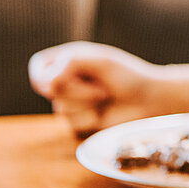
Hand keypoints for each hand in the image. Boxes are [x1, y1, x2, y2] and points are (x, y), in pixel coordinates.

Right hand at [28, 42, 168, 136]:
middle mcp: (66, 83)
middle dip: (79, 91)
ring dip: (88, 105)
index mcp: (67, 62)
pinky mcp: (79, 126)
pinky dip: (91, 120)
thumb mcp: (99, 61)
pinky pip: (73, 126)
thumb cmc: (128, 76)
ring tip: (106, 98)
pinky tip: (104, 114)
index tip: (67, 77)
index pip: (38, 69)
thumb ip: (69, 64)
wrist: (150, 102)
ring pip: (61, 111)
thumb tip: (47, 83)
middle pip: (51, 91)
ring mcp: (71, 106)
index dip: (47, 76)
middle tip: (102, 87)